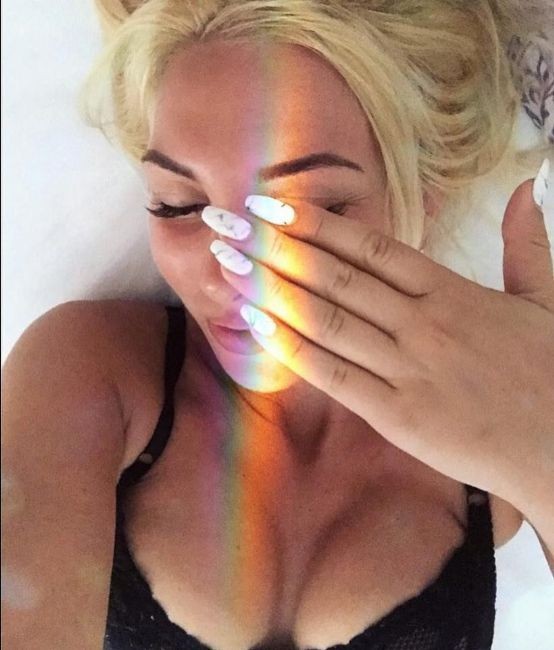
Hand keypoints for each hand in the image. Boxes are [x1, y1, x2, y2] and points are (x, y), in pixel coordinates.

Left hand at [202, 167, 553, 494]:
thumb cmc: (553, 371)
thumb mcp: (546, 297)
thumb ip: (526, 240)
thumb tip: (527, 183)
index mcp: (451, 291)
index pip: (370, 246)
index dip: (315, 224)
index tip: (270, 205)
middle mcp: (421, 322)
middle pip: (335, 276)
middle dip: (273, 248)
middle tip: (225, 224)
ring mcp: (407, 369)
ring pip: (326, 319)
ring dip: (271, 289)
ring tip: (227, 265)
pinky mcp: (397, 415)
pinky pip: (334, 375)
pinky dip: (291, 348)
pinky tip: (255, 324)